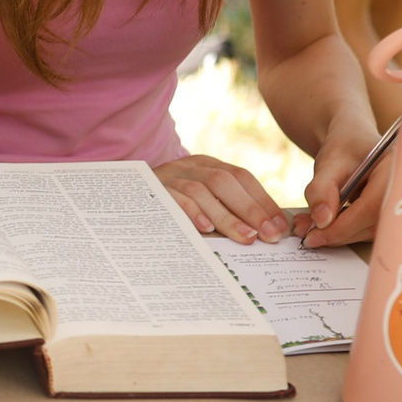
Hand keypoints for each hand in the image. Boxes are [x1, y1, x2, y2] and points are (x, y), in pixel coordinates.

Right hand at [151, 155, 289, 242]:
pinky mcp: (151, 188)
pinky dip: (192, 212)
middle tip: (268, 236)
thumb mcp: (198, 199)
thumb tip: (263, 231)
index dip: (263, 201)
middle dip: (251, 209)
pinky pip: (174, 198)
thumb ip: (225, 209)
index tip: (279, 227)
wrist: (122, 191)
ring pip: (202, 190)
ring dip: (227, 216)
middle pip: (225, 182)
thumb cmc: (169, 203)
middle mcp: (189, 165)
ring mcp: (169, 175)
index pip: (242, 177)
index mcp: (207, 164)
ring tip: (245, 237)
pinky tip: (205, 228)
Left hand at [296, 130, 384, 248]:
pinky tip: (324, 226)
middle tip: (308, 237)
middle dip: (339, 234)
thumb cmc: (345, 149)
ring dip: (340, 236)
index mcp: (396, 168)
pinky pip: (368, 231)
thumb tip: (321, 220)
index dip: (343, 226)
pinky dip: (345, 233)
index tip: (315, 235)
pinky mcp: (391, 217)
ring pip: (371, 232)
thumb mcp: (329, 163)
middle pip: (374, 224)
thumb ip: (321, 189)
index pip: (372, 206)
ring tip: (309, 228)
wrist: (355, 144)